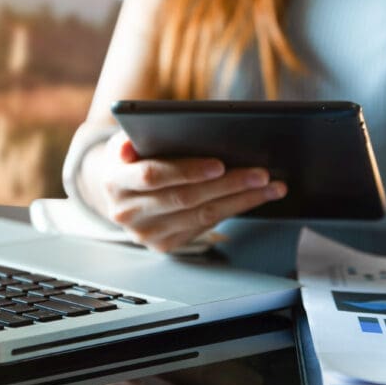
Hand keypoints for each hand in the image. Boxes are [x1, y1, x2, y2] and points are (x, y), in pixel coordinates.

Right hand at [99, 130, 286, 252]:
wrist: (121, 191)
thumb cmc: (132, 158)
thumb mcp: (125, 141)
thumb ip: (129, 140)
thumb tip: (127, 148)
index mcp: (115, 182)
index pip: (153, 176)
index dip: (187, 170)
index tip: (219, 164)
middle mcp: (127, 213)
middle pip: (185, 199)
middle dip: (227, 185)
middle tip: (261, 174)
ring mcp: (147, 234)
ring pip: (201, 216)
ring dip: (241, 200)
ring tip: (270, 186)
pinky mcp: (165, 245)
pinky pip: (205, 227)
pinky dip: (233, 210)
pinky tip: (255, 198)